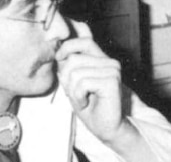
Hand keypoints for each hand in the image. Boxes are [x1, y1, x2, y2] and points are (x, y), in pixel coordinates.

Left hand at [56, 20, 134, 143]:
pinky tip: (87, 103)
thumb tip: (57, 52)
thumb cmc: (90, 107)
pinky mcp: (111, 81)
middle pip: (73, 59)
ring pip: (76, 73)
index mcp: (101, 59)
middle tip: (76, 93)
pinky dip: (78, 97)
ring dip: (73, 92)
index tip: (58, 58)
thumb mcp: (73, 84)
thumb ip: (68, 67)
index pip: (83, 41)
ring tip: (83, 99)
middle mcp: (109, 61)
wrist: (107, 128)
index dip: (67, 47)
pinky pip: (82, 84)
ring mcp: (112, 70)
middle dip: (67, 79)